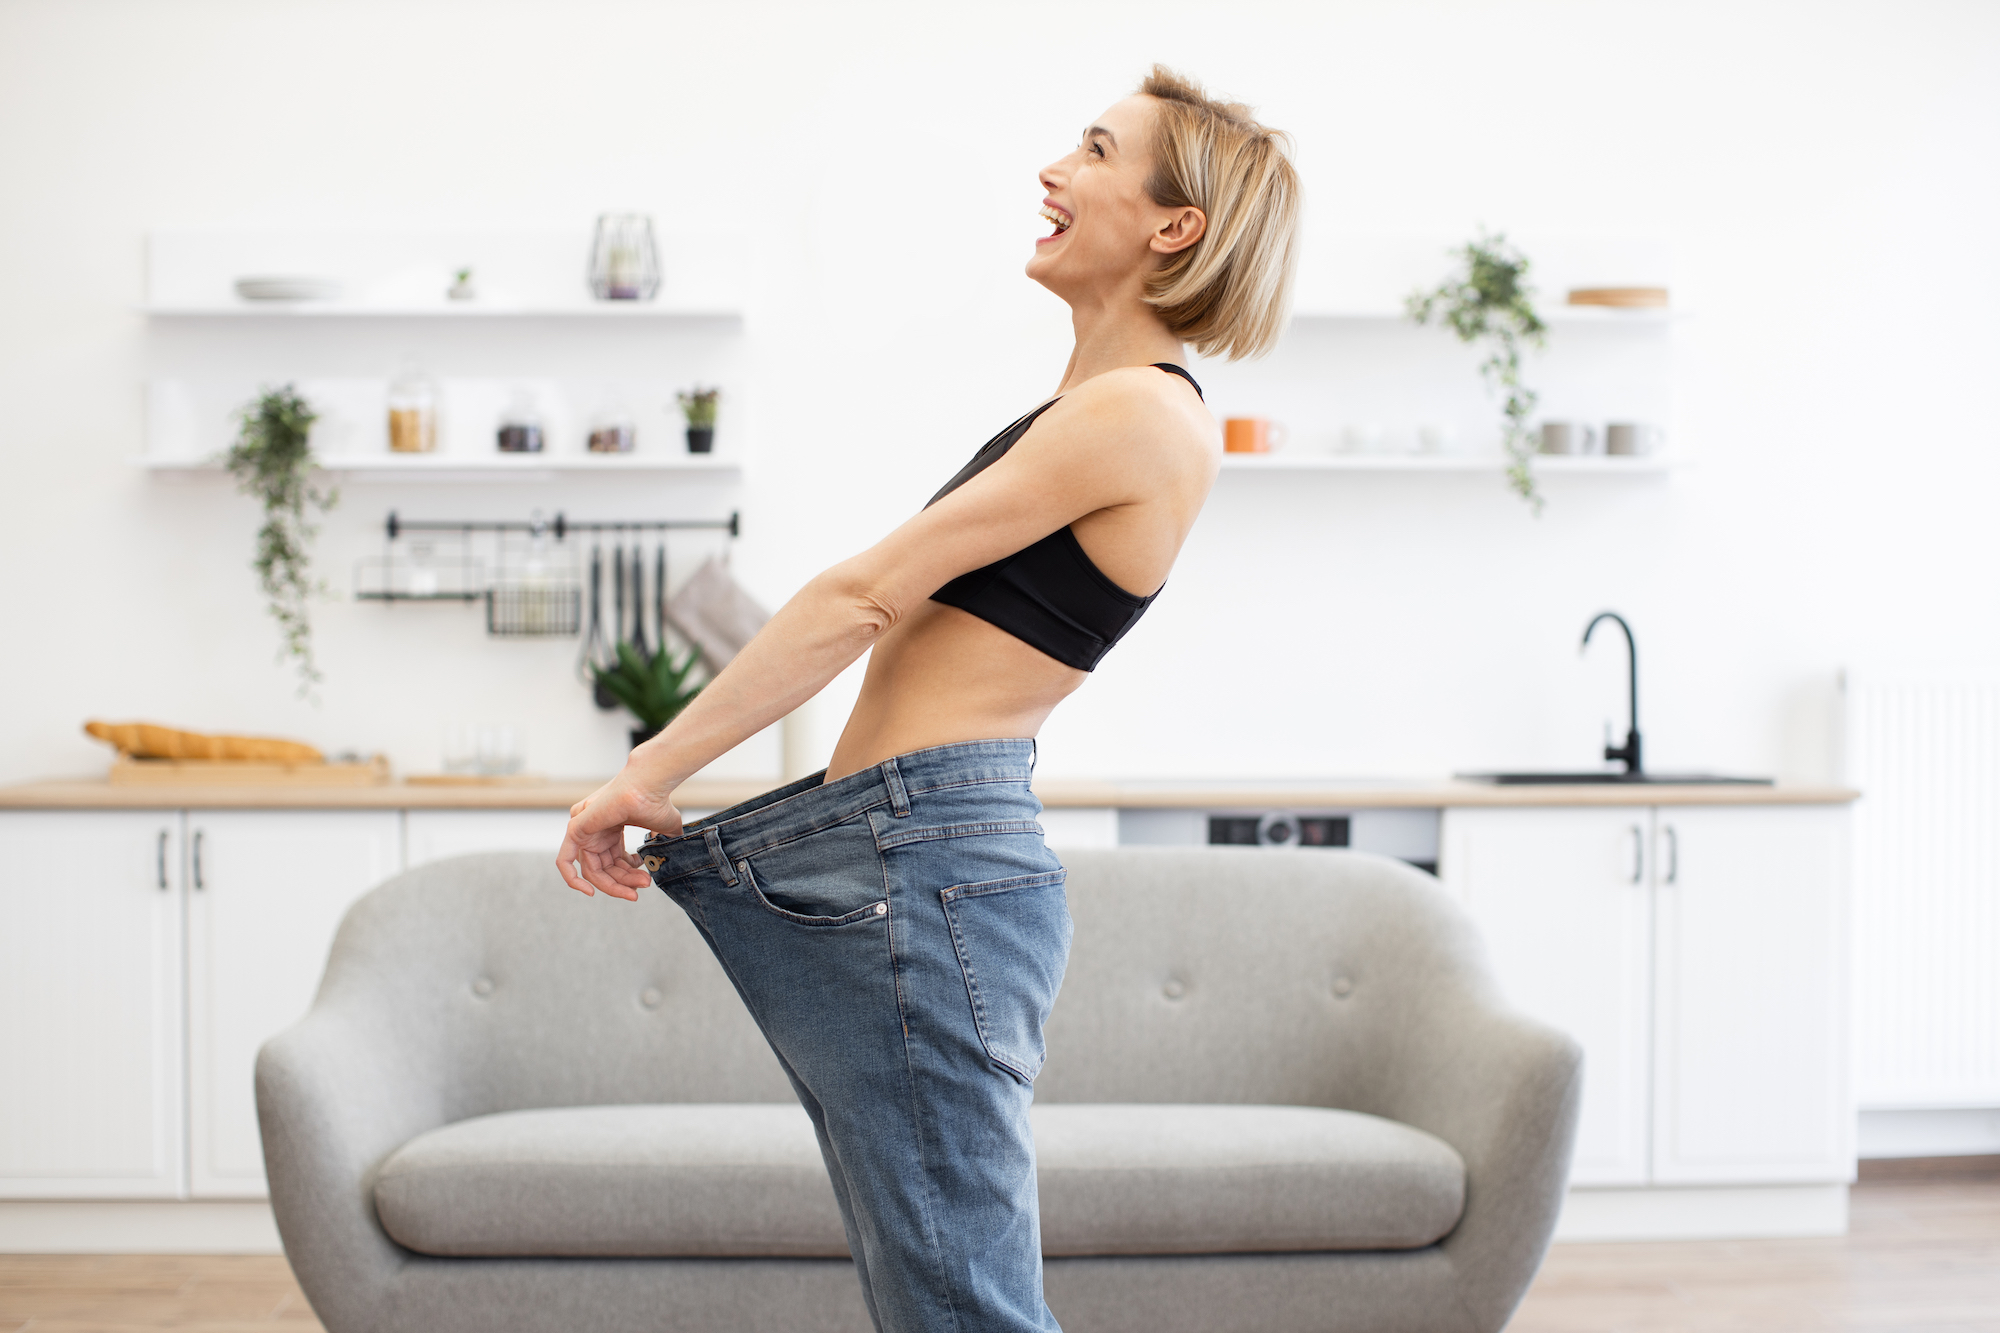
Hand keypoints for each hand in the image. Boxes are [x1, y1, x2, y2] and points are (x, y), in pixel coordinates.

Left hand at [557, 768, 683, 900]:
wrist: (649, 786)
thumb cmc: (657, 801)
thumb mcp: (661, 829)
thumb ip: (661, 843)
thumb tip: (669, 858)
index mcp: (610, 828)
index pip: (613, 862)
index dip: (628, 876)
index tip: (645, 882)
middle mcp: (595, 830)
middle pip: (603, 869)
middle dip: (624, 882)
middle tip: (642, 886)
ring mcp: (583, 829)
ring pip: (591, 870)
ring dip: (614, 884)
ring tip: (638, 886)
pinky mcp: (576, 829)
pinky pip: (565, 862)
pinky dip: (574, 880)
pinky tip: (590, 892)